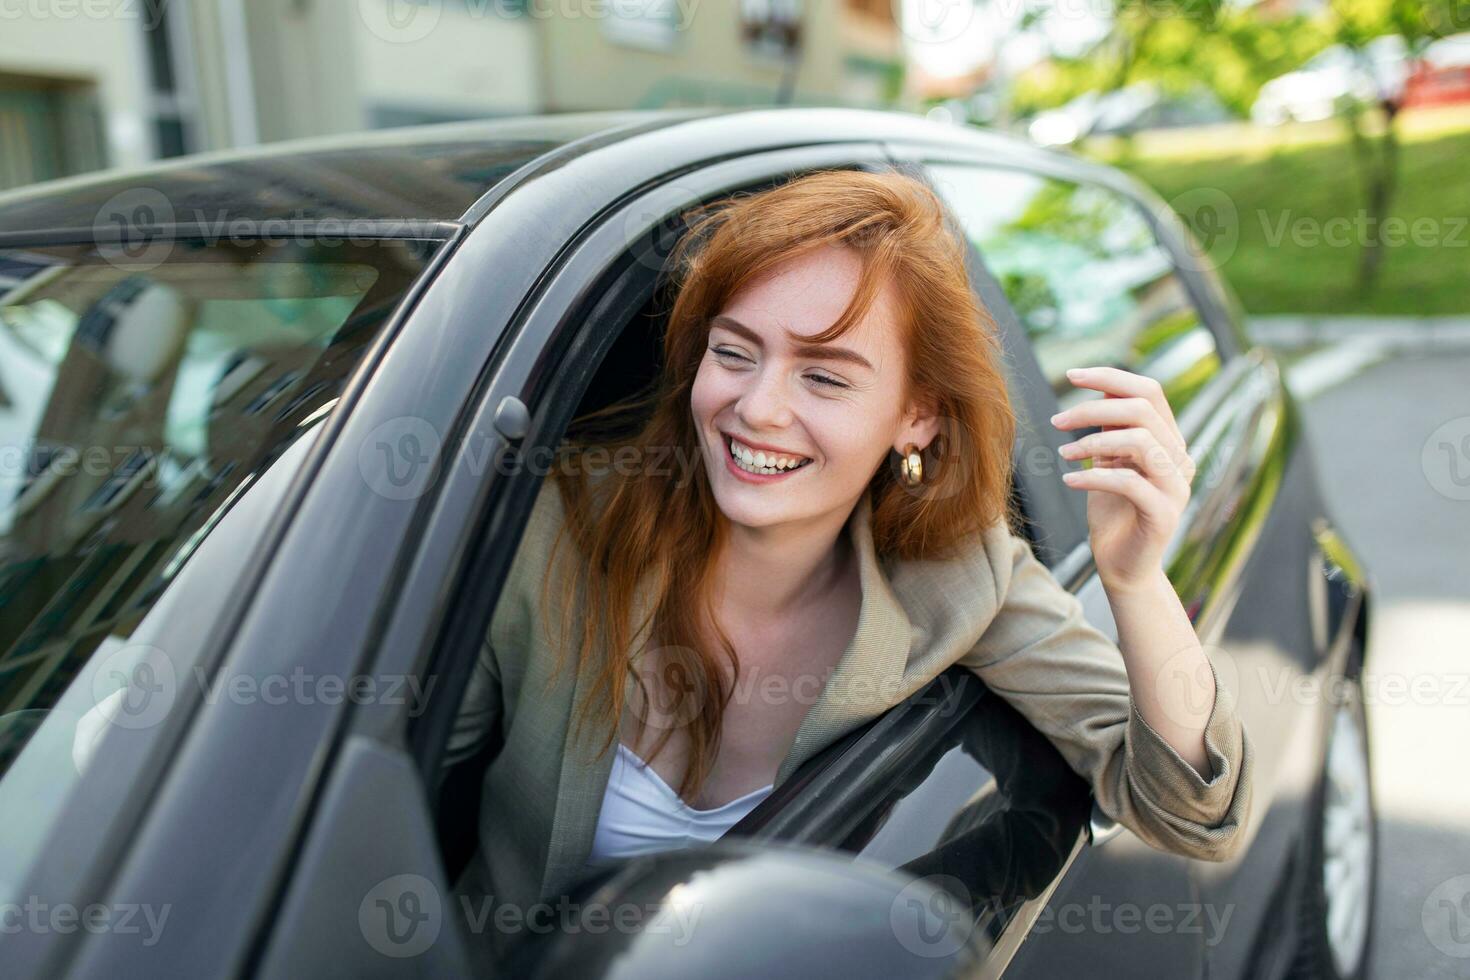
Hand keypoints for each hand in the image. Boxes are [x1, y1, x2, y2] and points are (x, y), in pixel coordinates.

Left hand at [1051, 367, 1195, 591]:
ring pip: (1141, 441)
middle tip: (1057, 421)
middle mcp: (1180, 458)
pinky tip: (1069, 480)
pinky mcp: (1164, 513)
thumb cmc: (1112, 511)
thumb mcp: (1108, 461)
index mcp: (1169, 440)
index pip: (1149, 391)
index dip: (1111, 377)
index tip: (1071, 375)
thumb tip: (1098, 389)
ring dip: (1094, 442)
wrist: (1122, 565)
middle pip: (1143, 410)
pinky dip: (1093, 476)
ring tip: (1064, 454)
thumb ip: (1111, 429)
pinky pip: (1128, 482)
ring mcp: (1176, 486)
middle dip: (1094, 408)